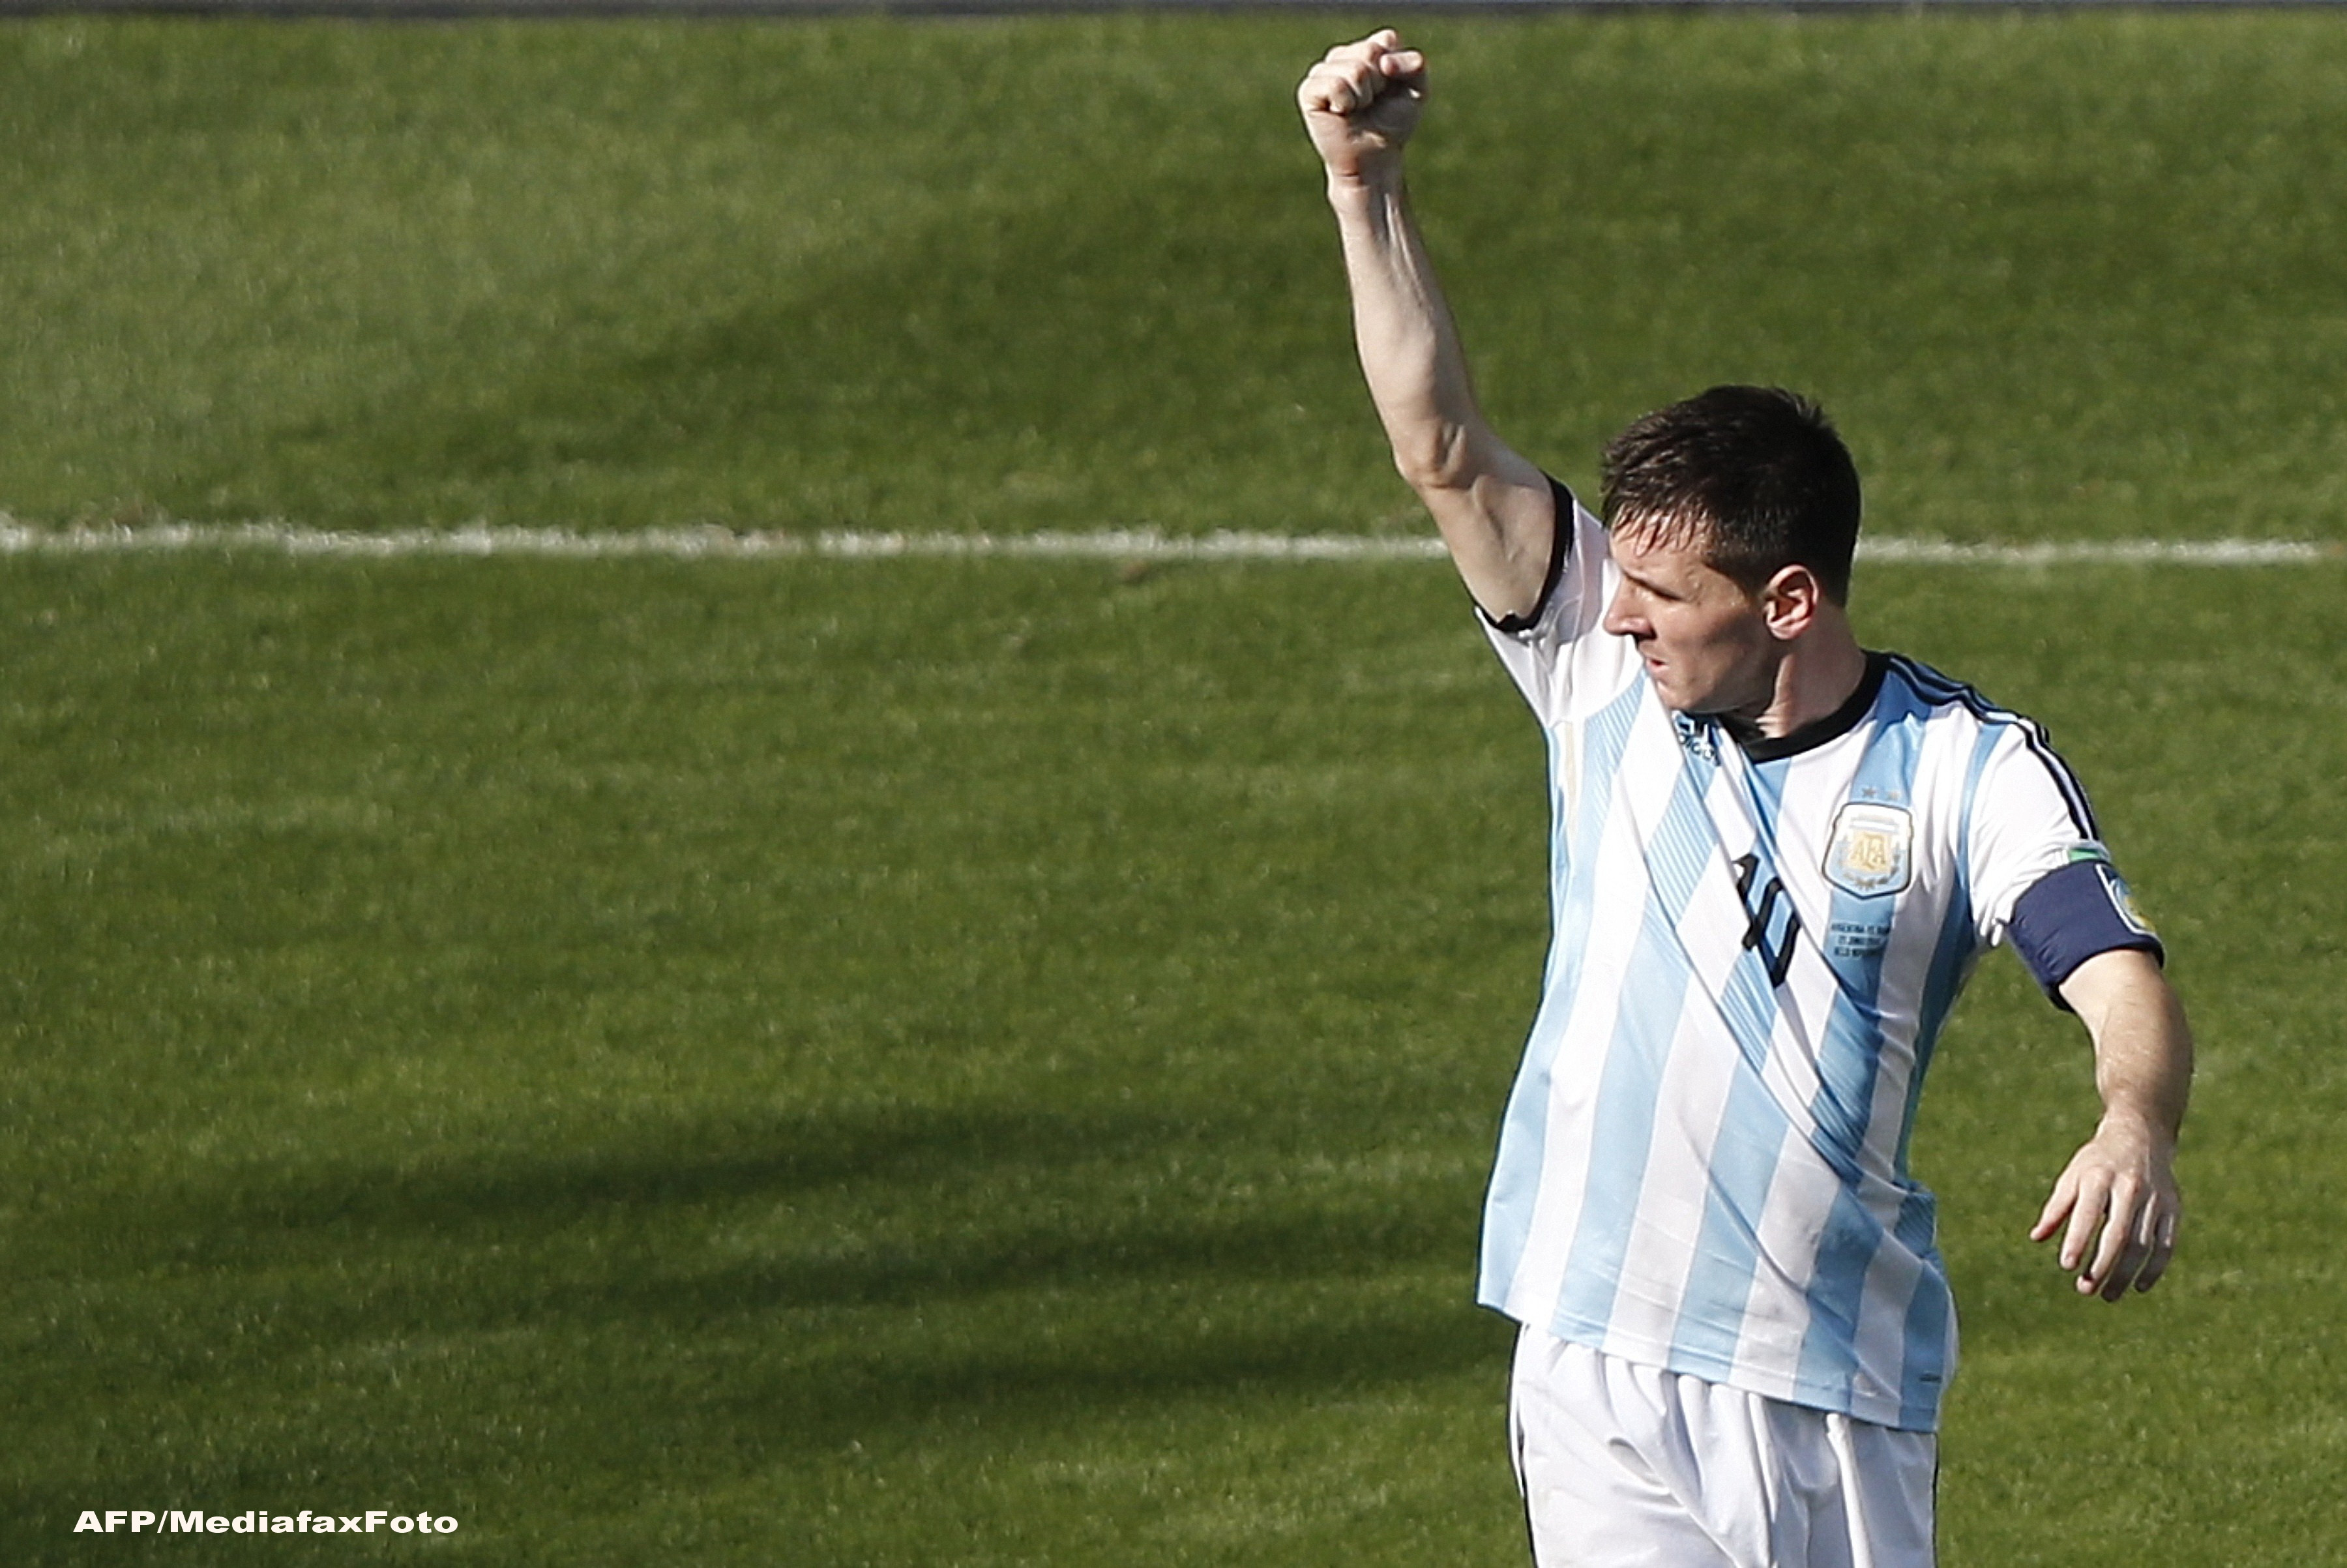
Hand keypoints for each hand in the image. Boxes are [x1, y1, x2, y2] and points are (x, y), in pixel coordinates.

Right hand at [1297, 30, 1427, 185]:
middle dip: (1379, 83)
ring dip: (1363, 96)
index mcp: (1366, 50)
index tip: (1390, 89)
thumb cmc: (1393, 124)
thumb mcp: (1418, 89)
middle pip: (1369, 51)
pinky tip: (1342, 113)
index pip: (1385, 40)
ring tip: (1357, 109)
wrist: (1374, 158)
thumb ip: (1415, 64)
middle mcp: (1343, 56)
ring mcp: (1323, 72)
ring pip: (1353, 69)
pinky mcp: (1309, 91)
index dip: (1395, 68)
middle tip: (1372, 103)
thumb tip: (1383, 63)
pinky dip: (1345, 103)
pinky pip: (1334, 84)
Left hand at [2029, 1111, 2180, 1301]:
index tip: (2066, 1266)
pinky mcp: (2173, 1209)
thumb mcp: (2072, 1177)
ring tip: (2107, 1295)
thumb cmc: (2097, 1163)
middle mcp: (2129, 1188)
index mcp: (2099, 1178)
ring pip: (2143, 1245)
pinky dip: (2155, 1269)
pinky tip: (2139, 1287)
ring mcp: (2155, 1199)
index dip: (2077, 1240)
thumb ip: (2056, 1208)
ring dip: (2126, 1275)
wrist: (2141, 1136)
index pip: (2088, 1213)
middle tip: (2085, 1290)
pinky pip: (2166, 1245)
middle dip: (2102, 1265)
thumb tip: (2036, 1238)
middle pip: (2118, 1234)